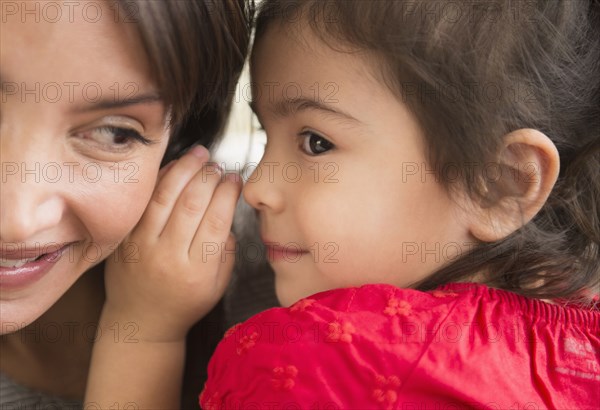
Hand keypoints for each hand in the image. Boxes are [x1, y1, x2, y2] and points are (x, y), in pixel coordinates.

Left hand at [102, 146, 240, 341]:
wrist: (141, 322)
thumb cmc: (186, 302)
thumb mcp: (218, 285)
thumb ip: (227, 249)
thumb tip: (227, 208)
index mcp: (197, 272)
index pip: (216, 221)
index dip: (228, 193)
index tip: (235, 178)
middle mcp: (168, 257)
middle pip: (192, 204)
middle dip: (208, 177)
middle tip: (218, 165)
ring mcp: (142, 247)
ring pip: (165, 197)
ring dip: (185, 169)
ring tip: (199, 154)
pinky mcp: (125, 240)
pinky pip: (144, 202)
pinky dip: (160, 180)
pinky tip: (174, 166)